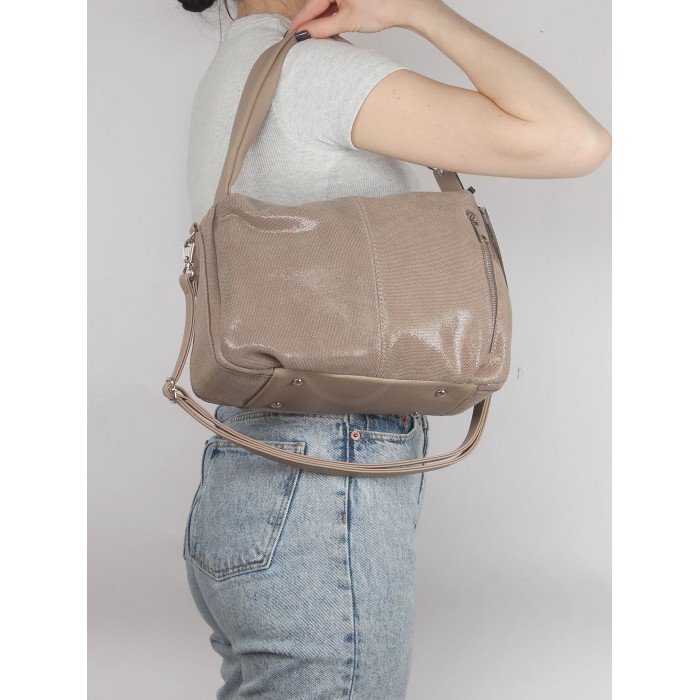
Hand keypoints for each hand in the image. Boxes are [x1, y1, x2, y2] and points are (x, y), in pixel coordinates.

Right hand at [285, 0, 437, 37]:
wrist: (403, 6)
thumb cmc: (381, 8)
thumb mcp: (347, 21)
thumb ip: (323, 28)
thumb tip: (306, 34)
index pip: (311, 6)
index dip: (300, 22)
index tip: (290, 35)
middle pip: (317, 5)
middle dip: (309, 21)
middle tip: (298, 38)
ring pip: (325, 5)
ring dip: (320, 20)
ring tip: (313, 36)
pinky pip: (334, 4)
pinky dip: (330, 16)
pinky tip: (326, 27)